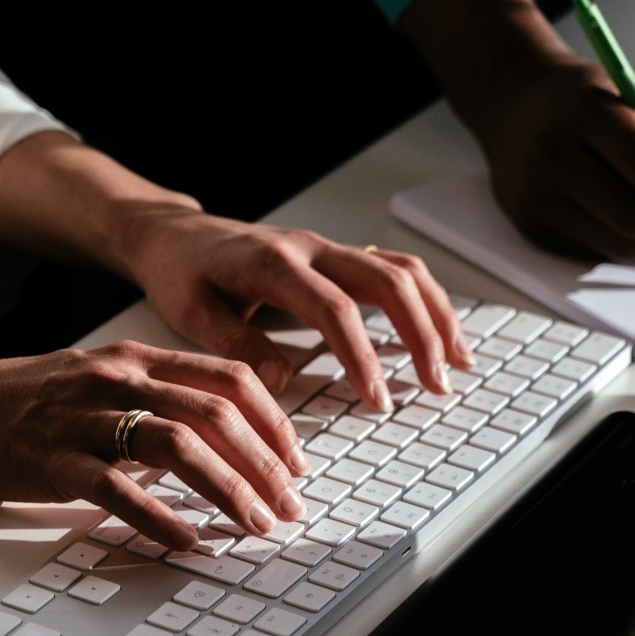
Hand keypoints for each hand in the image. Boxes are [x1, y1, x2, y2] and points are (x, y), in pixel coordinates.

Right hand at [0, 341, 309, 548]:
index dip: (274, 421)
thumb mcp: (96, 378)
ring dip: (229, 490)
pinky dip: (161, 517)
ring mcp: (84, 418)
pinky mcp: (53, 461)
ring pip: (179, 447)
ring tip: (255, 524)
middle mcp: (116, 379)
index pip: (228, 378)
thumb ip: (154, 395)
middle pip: (216, 414)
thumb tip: (219, 436)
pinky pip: (120, 490)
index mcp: (135, 357)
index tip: (295, 459)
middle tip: (289, 503)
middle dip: (266, 464)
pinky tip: (189, 541)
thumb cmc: (22, 400)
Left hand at [118, 209, 473, 409]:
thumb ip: (235, 344)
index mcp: (274, 263)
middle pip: (387, 280)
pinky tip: (437, 331)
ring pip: (400, 270)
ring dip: (435, 314)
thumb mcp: (191, 313)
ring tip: (458, 361)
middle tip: (437, 385)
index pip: (334, 309)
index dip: (362, 356)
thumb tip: (280, 381)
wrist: (177, 237)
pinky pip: (392, 270)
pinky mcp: (333, 257)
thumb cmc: (181, 273)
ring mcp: (326, 249)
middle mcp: (309, 248)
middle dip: (421, 334)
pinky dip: (423, 300)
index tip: (378, 398)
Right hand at [476, 56, 634, 259]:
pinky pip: (592, 250)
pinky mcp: (528, 224)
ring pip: (618, 243)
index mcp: (584, 113)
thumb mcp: (632, 87)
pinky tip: (609, 212)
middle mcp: (553, 158)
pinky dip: (614, 238)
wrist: (512, 109)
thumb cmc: (585, 98)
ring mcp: (536, 196)